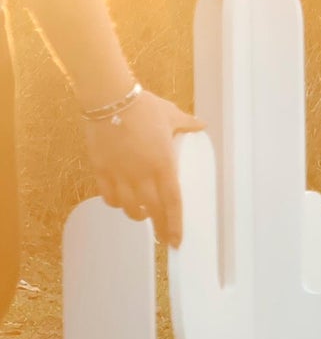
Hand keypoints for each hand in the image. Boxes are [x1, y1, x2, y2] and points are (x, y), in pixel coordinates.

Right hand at [82, 91, 202, 247]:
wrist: (110, 97)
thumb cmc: (144, 106)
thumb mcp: (172, 115)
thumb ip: (188, 124)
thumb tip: (202, 125)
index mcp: (164, 164)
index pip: (173, 202)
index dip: (175, 224)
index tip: (176, 241)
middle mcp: (142, 173)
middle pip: (153, 210)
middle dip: (159, 227)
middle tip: (163, 238)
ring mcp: (120, 172)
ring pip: (129, 207)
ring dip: (138, 215)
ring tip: (143, 215)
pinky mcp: (101, 168)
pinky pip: (108, 195)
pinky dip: (115, 203)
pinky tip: (121, 202)